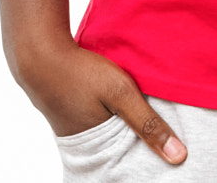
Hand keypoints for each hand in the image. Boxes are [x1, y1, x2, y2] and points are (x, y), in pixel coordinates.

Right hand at [16, 37, 187, 165]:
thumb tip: (179, 157)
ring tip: (136, 121)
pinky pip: (95, 120)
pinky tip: (114, 106)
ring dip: (121, 128)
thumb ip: (148, 123)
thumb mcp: (121, 93)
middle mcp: (84, 143)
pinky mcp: (69, 110)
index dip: (144, 161)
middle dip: (134, 147)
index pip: (128, 166)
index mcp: (98, 148)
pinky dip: (108, 116)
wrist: (37, 51)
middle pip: (118, 152)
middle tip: (156, 140)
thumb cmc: (79, 72)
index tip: (163, 160)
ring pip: (107, 134)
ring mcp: (73, 126)